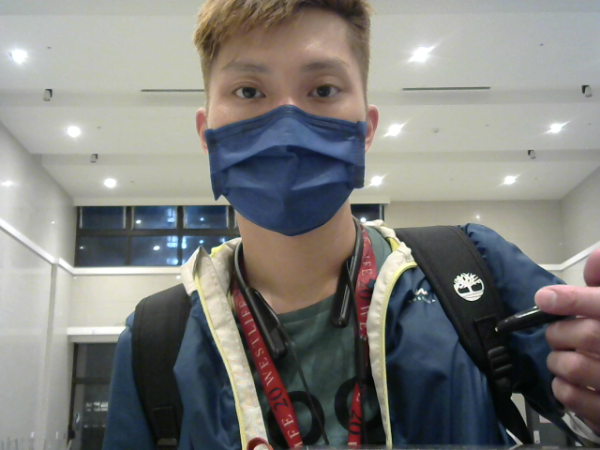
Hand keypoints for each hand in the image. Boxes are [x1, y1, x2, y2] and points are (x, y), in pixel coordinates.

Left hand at [535, 249, 599, 435]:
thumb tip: (596, 257)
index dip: (574, 300)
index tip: (544, 297)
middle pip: (586, 334)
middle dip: (559, 331)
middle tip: (557, 332)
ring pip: (573, 366)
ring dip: (557, 360)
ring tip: (564, 358)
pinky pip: (572, 397)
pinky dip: (560, 387)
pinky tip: (566, 381)